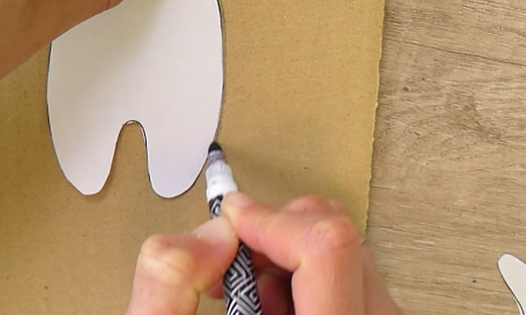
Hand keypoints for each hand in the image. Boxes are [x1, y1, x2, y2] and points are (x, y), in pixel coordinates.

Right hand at [124, 193, 401, 314]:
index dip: (270, 219)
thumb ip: (174, 285)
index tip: (234, 221)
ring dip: (288, 261)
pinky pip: (352, 278)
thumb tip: (211, 234)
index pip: (326, 248)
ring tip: (253, 302)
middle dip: (274, 239)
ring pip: (349, 254)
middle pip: (340, 240)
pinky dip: (306, 280)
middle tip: (234, 270)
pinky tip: (277, 313)